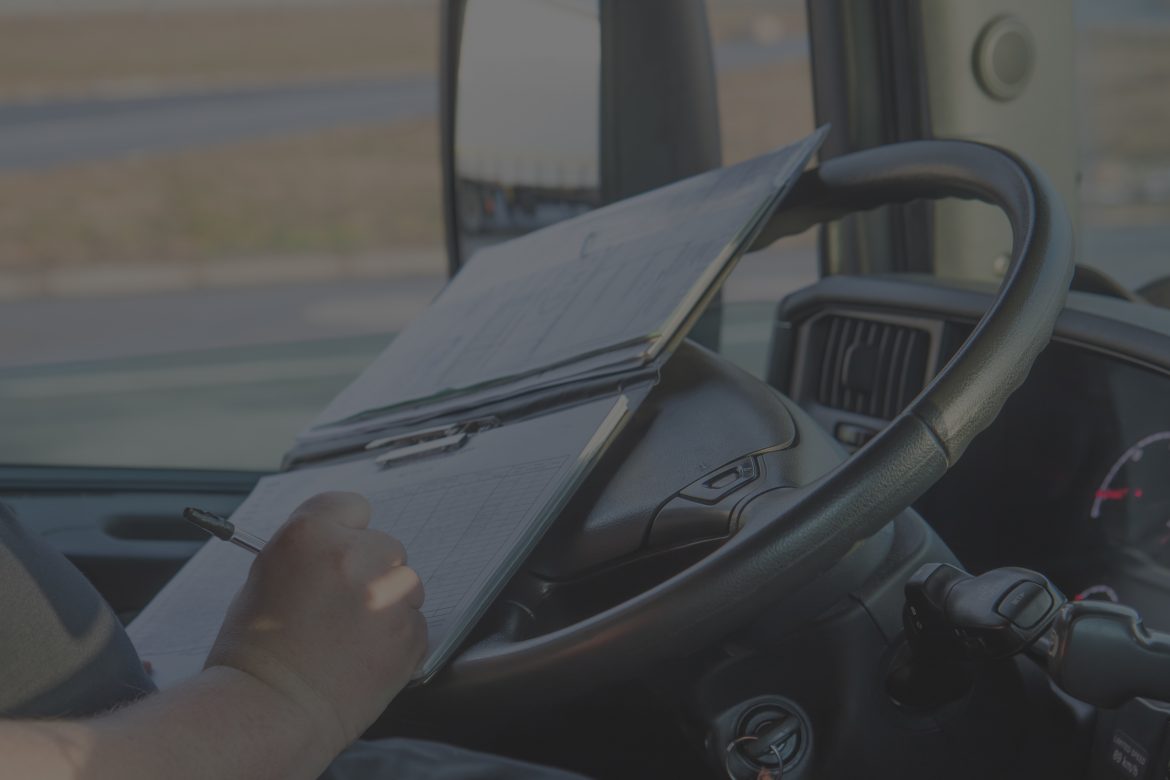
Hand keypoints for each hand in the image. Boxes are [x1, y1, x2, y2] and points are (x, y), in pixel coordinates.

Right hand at [205, 492, 425, 754]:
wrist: (270, 711)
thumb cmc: (255, 650)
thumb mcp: (265, 577)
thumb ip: (309, 552)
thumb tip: (338, 545)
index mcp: (311, 535)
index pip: (350, 505)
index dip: (345, 529)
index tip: (342, 547)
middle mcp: (356, 557)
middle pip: (384, 545)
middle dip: (369, 570)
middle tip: (340, 604)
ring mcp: (389, 595)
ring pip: (404, 583)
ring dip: (386, 602)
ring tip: (349, 636)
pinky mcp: (411, 633)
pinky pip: (414, 622)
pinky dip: (396, 637)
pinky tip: (362, 657)